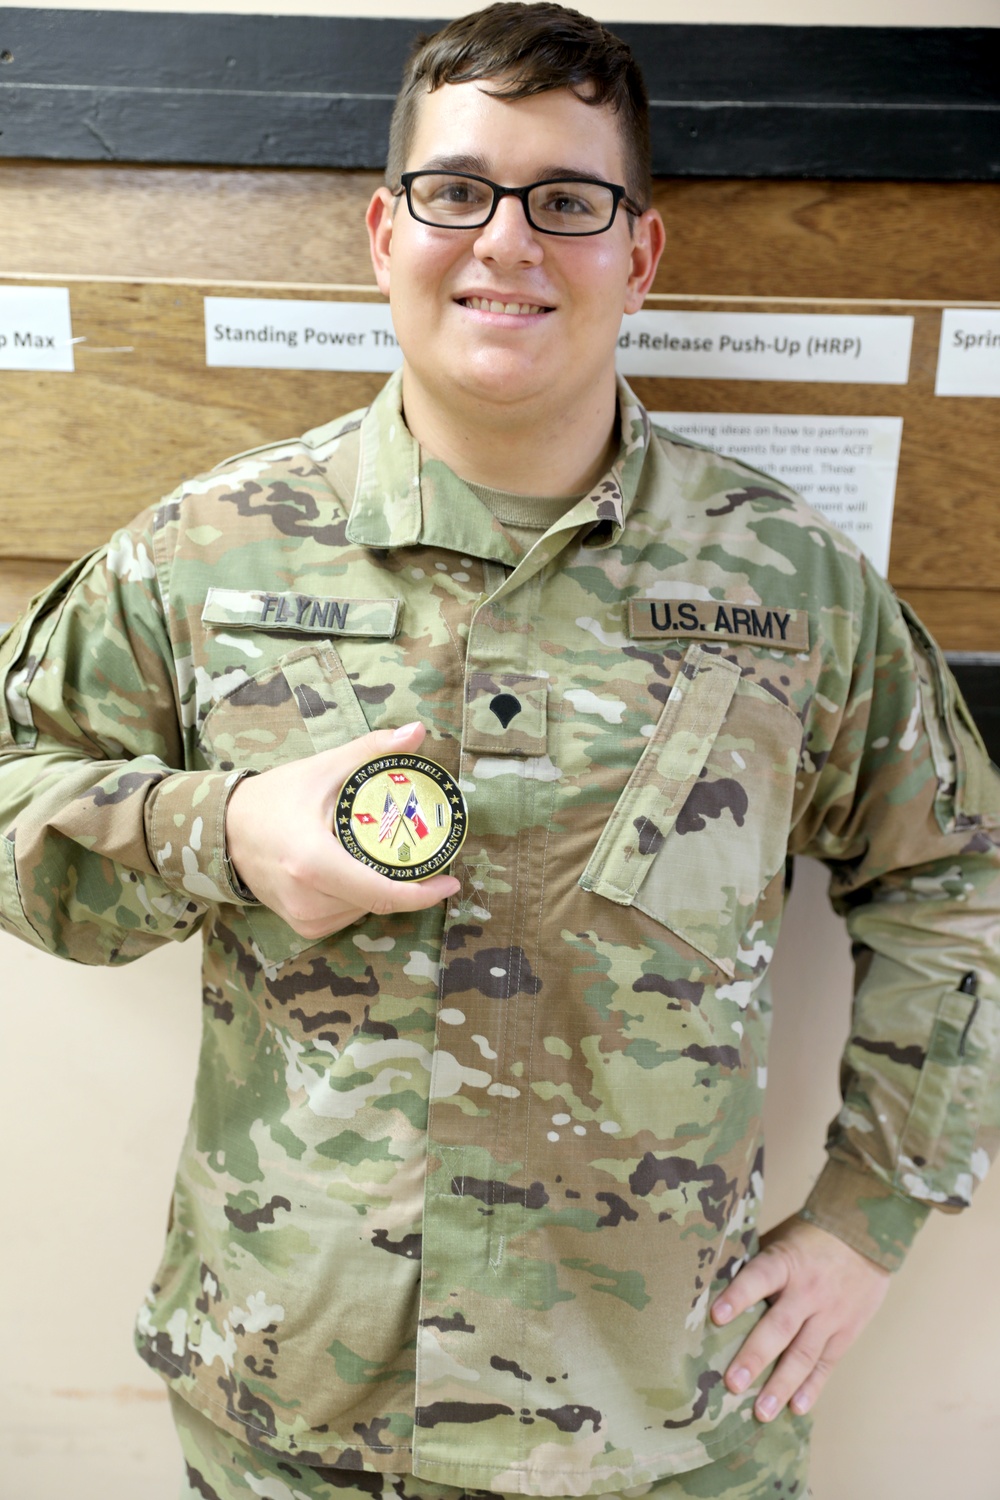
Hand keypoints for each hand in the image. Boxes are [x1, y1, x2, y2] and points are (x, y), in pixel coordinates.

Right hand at [225, 721, 459, 938]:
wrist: (226, 828)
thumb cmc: (275, 797)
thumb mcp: (324, 768)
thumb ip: (371, 750)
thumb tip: (417, 732)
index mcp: (313, 863)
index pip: (381, 893)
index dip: (422, 894)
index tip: (450, 882)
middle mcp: (307, 898)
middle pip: (376, 901)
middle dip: (409, 884)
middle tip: (431, 859)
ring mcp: (302, 917)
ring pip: (363, 912)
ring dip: (384, 891)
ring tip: (398, 863)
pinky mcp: (300, 925)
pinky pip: (345, 917)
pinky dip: (360, 899)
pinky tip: (363, 874)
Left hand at [710, 1215, 890, 1420]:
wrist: (865, 1235)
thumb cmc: (808, 1237)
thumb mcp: (779, 1239)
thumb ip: (754, 1263)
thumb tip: (711, 1282)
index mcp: (785, 1262)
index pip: (758, 1279)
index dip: (738, 1296)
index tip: (716, 1317)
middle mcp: (807, 1291)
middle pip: (779, 1326)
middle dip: (755, 1356)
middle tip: (733, 1384)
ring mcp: (829, 1314)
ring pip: (803, 1354)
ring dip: (782, 1385)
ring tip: (761, 1411)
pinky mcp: (846, 1331)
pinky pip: (826, 1363)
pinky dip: (812, 1387)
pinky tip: (796, 1408)